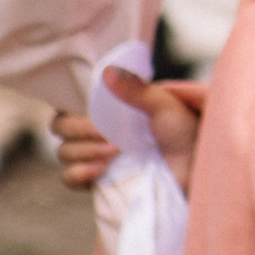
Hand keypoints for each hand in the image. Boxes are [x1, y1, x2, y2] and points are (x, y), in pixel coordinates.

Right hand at [54, 71, 207, 194]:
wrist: (193, 168)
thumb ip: (136, 90)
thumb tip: (108, 72)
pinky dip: (78, 173)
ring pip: (63, 152)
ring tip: (114, 153)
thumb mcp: (164, 105)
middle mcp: (97, 132)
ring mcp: (96, 157)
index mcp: (109, 111)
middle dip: (79, 131)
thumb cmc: (183, 132)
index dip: (72, 110)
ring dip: (84, 151)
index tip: (95, 115)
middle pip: (60, 128)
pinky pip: (69, 178)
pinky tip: (99, 170)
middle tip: (110, 138)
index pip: (70, 106)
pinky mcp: (98, 182)